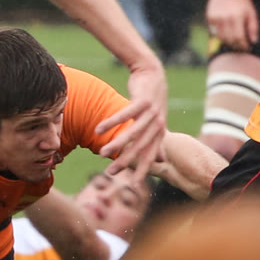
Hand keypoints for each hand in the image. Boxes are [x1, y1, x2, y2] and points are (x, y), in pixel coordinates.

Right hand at [100, 62, 169, 177]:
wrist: (152, 73)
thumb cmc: (152, 100)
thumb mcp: (158, 121)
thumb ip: (158, 141)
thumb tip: (161, 160)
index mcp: (159, 133)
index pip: (150, 156)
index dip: (142, 171)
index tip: (132, 186)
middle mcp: (157, 125)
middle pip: (139, 147)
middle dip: (125, 161)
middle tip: (111, 173)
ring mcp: (151, 113)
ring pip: (131, 132)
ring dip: (116, 143)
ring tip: (101, 153)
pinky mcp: (142, 101)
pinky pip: (124, 114)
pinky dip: (111, 122)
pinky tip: (98, 129)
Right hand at [206, 0, 259, 48]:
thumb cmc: (242, 2)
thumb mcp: (251, 12)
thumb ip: (253, 27)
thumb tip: (254, 41)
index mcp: (238, 16)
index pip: (239, 37)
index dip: (243, 45)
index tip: (246, 48)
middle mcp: (226, 17)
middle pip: (230, 39)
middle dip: (236, 46)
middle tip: (240, 48)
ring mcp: (217, 17)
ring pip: (221, 37)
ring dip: (228, 42)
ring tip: (234, 42)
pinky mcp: (210, 17)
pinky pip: (214, 31)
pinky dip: (220, 35)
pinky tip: (226, 33)